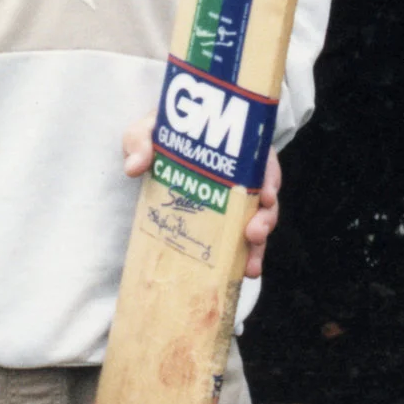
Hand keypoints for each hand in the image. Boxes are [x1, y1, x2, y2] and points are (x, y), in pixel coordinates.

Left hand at [122, 112, 280, 278]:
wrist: (153, 155)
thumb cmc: (159, 138)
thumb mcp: (148, 131)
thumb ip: (141, 141)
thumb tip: (134, 167)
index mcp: (235, 149)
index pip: (262, 161)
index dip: (269, 178)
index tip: (266, 195)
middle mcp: (242, 177)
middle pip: (265, 197)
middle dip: (265, 218)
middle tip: (254, 234)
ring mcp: (233, 202)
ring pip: (256, 223)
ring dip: (257, 245)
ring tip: (249, 266)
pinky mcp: (222, 223)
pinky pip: (239, 240)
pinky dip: (243, 257)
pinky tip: (242, 273)